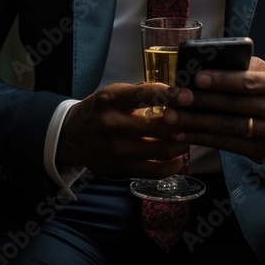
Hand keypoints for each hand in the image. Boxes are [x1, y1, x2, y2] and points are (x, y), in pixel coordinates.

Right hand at [56, 82, 190, 178]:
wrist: (73, 136)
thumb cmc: (101, 110)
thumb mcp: (115, 93)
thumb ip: (143, 92)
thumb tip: (177, 93)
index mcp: (110, 100)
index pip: (142, 95)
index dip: (168, 95)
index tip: (187, 96)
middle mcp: (111, 125)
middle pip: (156, 127)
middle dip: (179, 124)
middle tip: (190, 120)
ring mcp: (115, 150)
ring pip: (159, 151)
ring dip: (180, 145)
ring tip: (187, 138)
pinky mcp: (120, 170)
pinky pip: (154, 171)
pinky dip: (172, 165)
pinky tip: (178, 157)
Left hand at [162, 56, 264, 163]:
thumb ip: (246, 67)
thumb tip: (209, 61)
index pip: (249, 82)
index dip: (222, 80)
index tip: (197, 77)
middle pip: (234, 106)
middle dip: (201, 102)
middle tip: (175, 97)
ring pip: (228, 128)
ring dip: (196, 123)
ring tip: (172, 117)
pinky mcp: (262, 153)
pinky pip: (227, 145)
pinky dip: (202, 139)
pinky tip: (183, 133)